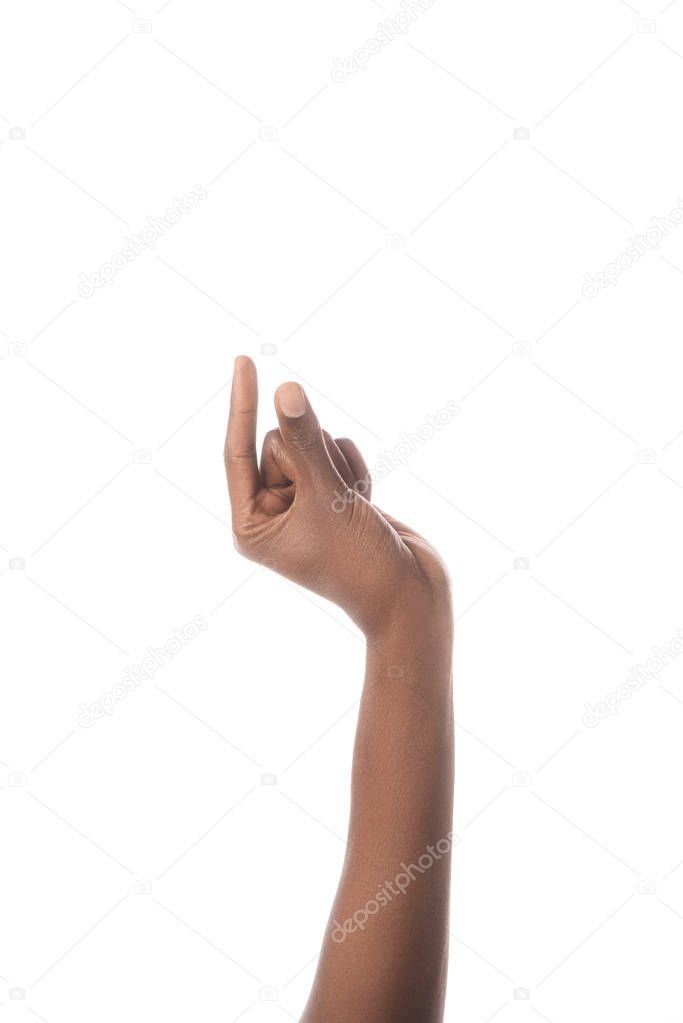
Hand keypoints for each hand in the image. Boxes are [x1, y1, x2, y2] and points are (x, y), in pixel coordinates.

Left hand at [224, 356, 450, 637]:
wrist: (411, 597)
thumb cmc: (360, 562)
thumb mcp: (328, 497)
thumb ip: (305, 441)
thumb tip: (285, 390)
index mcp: (252, 525)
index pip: (237, 452)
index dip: (242, 405)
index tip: (243, 359)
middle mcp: (272, 513)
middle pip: (279, 444)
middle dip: (313, 458)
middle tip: (332, 497)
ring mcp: (304, 504)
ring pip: (312, 445)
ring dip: (338, 465)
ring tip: (352, 504)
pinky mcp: (334, 497)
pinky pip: (337, 452)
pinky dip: (355, 470)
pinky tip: (366, 501)